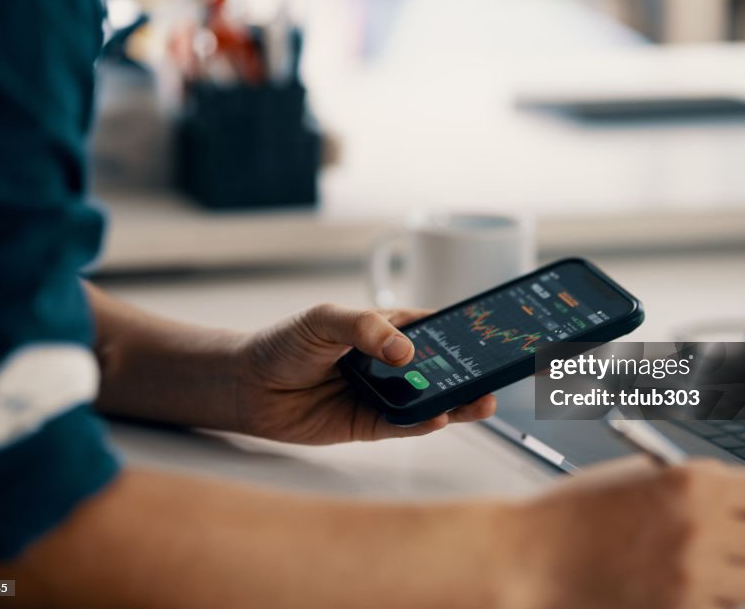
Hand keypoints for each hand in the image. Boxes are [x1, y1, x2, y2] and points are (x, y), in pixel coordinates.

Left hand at [234, 303, 496, 444]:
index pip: (436, 329)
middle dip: (471, 372)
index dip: (465, 331)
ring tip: (480, 401)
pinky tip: (439, 416)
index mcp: (387, 330)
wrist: (248, 387)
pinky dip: (424, 423)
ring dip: (457, 401)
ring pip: (431, 400)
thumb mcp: (324, 319)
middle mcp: (391, 364)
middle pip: (442, 368)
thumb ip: (364, 328)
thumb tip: (403, 350)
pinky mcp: (370, 425)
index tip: (493, 333)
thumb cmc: (284, 343)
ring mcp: (384, 395)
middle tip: (496, 374)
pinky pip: (404, 425)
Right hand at [504, 457, 744, 608]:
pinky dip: (713, 600)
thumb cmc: (579, 511)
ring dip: (740, 577)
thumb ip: (698, 486)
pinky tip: (682, 584)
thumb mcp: (643, 477)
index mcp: (695, 482)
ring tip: (704, 565)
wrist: (535, 555)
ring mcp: (693, 575)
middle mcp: (702, 527)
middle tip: (737, 542)